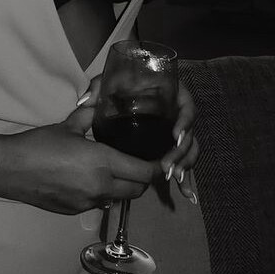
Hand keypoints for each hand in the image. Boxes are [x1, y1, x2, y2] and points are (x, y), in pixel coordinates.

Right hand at [0, 97, 156, 215]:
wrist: (10, 169)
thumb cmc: (39, 144)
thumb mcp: (69, 125)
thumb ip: (91, 116)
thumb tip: (102, 101)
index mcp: (103, 162)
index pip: (144, 172)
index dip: (156, 167)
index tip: (159, 158)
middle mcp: (101, 186)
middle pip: (138, 190)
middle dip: (143, 179)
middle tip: (139, 164)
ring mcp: (89, 202)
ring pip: (119, 198)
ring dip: (123, 188)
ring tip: (115, 171)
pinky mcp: (76, 211)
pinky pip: (100, 203)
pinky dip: (103, 194)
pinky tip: (90, 180)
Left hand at [76, 74, 200, 204]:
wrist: (127, 90)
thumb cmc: (122, 83)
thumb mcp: (112, 80)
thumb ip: (99, 86)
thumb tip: (85, 101)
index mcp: (172, 95)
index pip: (187, 108)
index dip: (185, 122)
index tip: (175, 134)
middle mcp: (177, 115)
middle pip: (189, 135)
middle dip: (181, 153)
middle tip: (167, 166)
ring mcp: (176, 132)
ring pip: (189, 151)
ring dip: (184, 165)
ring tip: (172, 177)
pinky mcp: (171, 147)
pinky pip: (182, 162)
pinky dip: (186, 179)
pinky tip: (186, 193)